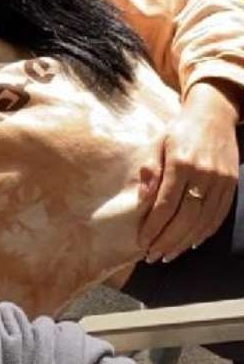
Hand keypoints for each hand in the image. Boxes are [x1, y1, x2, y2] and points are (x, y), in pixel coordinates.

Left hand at [139, 81, 240, 262]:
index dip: (153, 227)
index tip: (141, 242)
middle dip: (167, 240)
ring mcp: (221, 180)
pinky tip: (190, 243)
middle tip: (152, 256)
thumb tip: (142, 200)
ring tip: (167, 255)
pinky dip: (204, 233)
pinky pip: (218, 216)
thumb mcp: (156, 143)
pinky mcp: (231, 185)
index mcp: (180, 162)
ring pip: (203, 221)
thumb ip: (149, 169)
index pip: (165, 204)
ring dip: (184, 242)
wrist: (212, 116)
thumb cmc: (177, 131)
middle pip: (185, 217)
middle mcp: (203, 173)